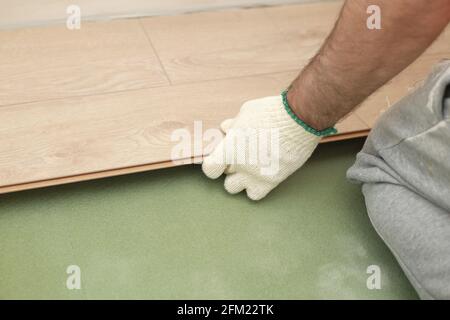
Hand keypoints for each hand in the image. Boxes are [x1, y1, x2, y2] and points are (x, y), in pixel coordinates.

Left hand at [202, 95, 324, 199]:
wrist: (299, 119)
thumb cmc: (272, 112)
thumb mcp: (246, 112)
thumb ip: (233, 124)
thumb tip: (225, 128)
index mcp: (230, 148)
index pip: (210, 169)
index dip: (213, 165)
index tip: (219, 160)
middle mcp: (241, 166)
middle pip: (225, 177)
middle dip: (230, 169)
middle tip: (239, 158)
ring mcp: (257, 175)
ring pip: (236, 189)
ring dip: (239, 180)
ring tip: (249, 168)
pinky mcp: (273, 180)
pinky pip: (255, 195)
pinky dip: (255, 188)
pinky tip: (262, 174)